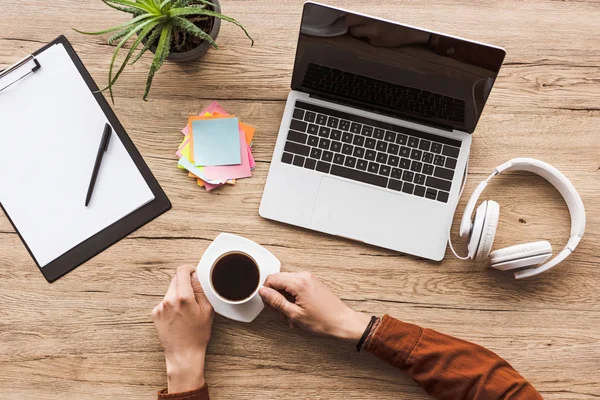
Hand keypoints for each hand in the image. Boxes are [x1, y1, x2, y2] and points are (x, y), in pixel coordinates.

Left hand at [152, 265, 213, 392]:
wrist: (183, 354)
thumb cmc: (198, 334)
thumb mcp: (207, 310)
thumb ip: (201, 290)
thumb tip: (196, 275)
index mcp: (183, 297)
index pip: (182, 271)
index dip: (189, 269)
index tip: (194, 273)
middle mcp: (169, 299)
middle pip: (176, 279)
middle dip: (185, 283)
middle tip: (194, 295)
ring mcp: (160, 307)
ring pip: (171, 290)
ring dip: (178, 294)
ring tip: (186, 309)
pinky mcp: (155, 313)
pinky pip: (165, 301)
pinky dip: (172, 304)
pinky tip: (179, 316)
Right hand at [258, 271, 370, 341]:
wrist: (342, 322)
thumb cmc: (323, 321)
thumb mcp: (294, 314)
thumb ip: (276, 301)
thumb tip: (263, 292)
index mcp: (299, 282)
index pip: (272, 279)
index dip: (266, 293)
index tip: (269, 305)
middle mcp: (304, 276)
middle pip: (278, 280)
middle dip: (275, 297)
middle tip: (280, 313)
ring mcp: (310, 279)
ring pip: (286, 285)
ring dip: (284, 300)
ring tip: (290, 316)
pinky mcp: (313, 283)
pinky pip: (296, 286)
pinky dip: (292, 298)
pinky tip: (296, 311)